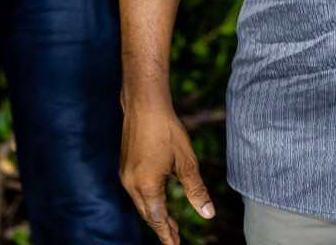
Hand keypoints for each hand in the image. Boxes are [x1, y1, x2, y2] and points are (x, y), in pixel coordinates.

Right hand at [120, 102, 213, 244]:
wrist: (144, 104)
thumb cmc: (167, 131)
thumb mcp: (187, 162)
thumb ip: (196, 191)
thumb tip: (208, 214)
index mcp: (147, 186)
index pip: (157, 219)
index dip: (167, 235)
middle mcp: (131, 183)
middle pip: (147, 214)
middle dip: (162, 227)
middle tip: (175, 238)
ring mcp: (126, 174)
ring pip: (141, 203)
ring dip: (155, 214)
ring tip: (170, 224)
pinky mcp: (126, 165)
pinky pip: (137, 191)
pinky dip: (148, 201)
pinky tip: (158, 199)